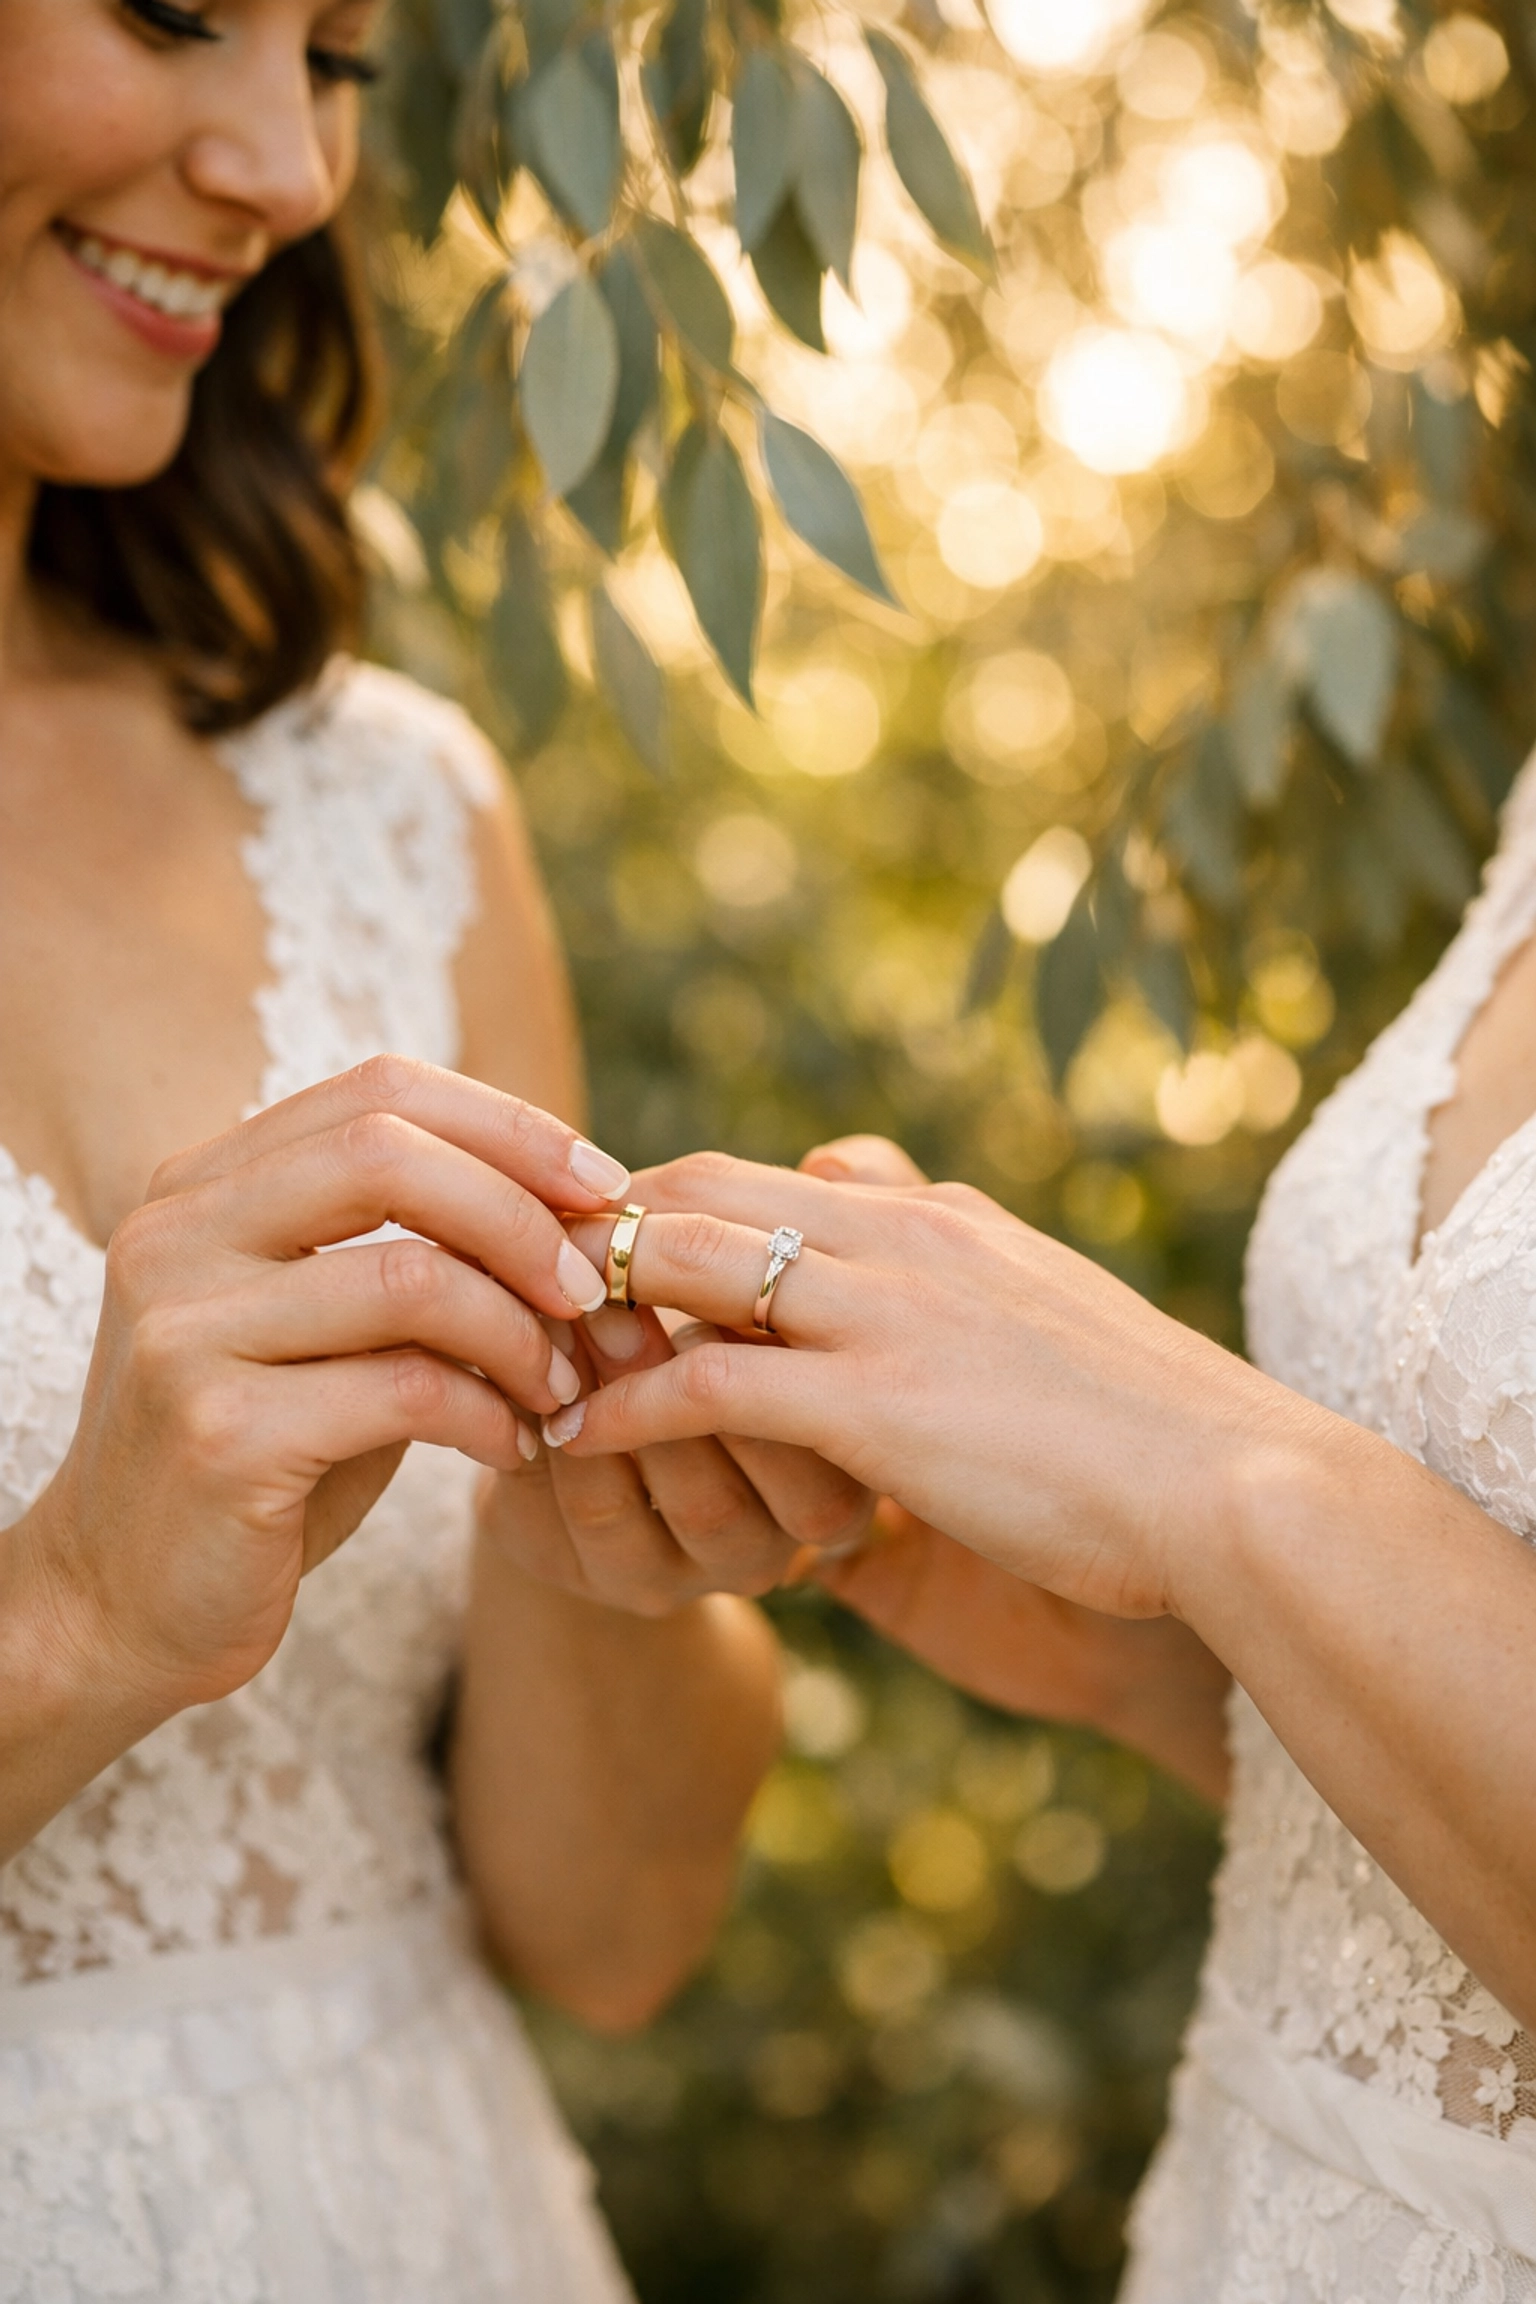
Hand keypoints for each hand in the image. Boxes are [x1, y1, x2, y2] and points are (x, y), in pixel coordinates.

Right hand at [26, 1056, 632, 1717]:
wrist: (123, 1603)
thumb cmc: (259, 1454)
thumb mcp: (325, 1331)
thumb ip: (409, 1253)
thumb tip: (577, 1209)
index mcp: (200, 1186)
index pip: (378, 1090)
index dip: (508, 1126)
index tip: (602, 1185)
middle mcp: (175, 1237)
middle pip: (388, 1153)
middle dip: (521, 1214)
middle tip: (593, 1285)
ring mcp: (185, 1332)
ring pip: (409, 1277)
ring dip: (519, 1332)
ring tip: (561, 1386)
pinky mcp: (220, 1435)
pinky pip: (406, 1391)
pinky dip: (489, 1414)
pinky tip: (512, 1446)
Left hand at [545, 1144, 1313, 1625]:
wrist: (1239, 1491)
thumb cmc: (1152, 1438)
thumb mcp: (1046, 1341)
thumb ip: (960, 1318)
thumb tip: (904, 1353)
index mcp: (941, 1221)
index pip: (765, 1171)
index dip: (662, 1194)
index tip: (589, 1236)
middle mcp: (902, 1238)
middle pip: (702, 1186)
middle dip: (597, 1221)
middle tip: (510, 1267)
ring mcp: (885, 1312)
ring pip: (688, 1261)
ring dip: (587, 1299)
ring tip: (509, 1339)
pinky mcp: (876, 1404)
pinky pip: (707, 1384)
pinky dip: (623, 1404)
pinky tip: (564, 1436)